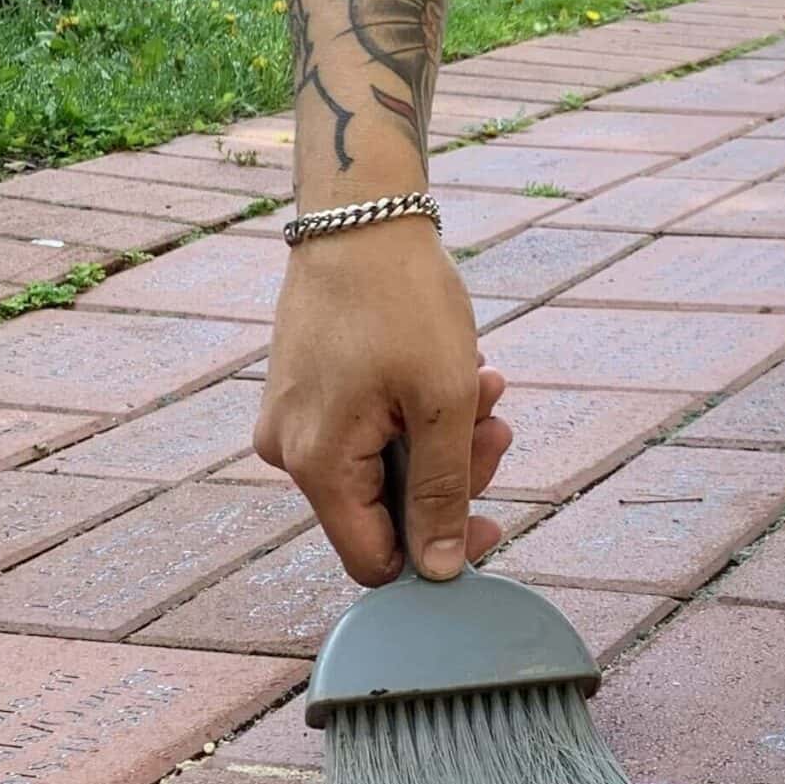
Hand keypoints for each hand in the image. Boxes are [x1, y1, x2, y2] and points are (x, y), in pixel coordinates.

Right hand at [254, 216, 511, 585]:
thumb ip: (443, 493)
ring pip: (382, 461)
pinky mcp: (303, 387)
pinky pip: (366, 425)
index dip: (437, 550)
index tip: (492, 517)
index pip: (373, 559)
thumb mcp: (443, 401)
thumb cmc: (402, 300)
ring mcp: (292, 416)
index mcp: (316, 466)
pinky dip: (415, 408)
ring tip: (485, 383)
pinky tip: (456, 368)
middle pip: (383, 508)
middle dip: (452, 471)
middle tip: (496, 424)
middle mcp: (288, 451)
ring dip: (443, 433)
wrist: (360, 212)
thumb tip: (440, 572)